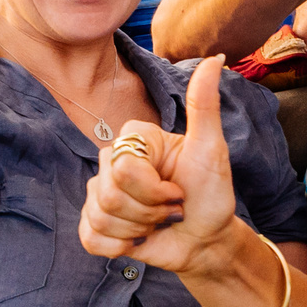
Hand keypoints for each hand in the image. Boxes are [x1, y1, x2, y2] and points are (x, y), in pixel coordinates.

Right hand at [78, 57, 240, 271]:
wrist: (206, 240)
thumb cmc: (210, 194)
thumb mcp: (211, 150)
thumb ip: (204, 105)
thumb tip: (216, 59)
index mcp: (136, 139)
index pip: (124, 166)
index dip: (153, 189)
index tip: (178, 190)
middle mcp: (113, 161)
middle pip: (109, 192)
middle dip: (148, 211)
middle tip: (170, 209)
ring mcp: (101, 192)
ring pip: (99, 216)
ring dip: (138, 229)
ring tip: (157, 223)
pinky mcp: (95, 223)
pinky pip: (89, 237)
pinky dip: (118, 247)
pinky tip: (138, 240)